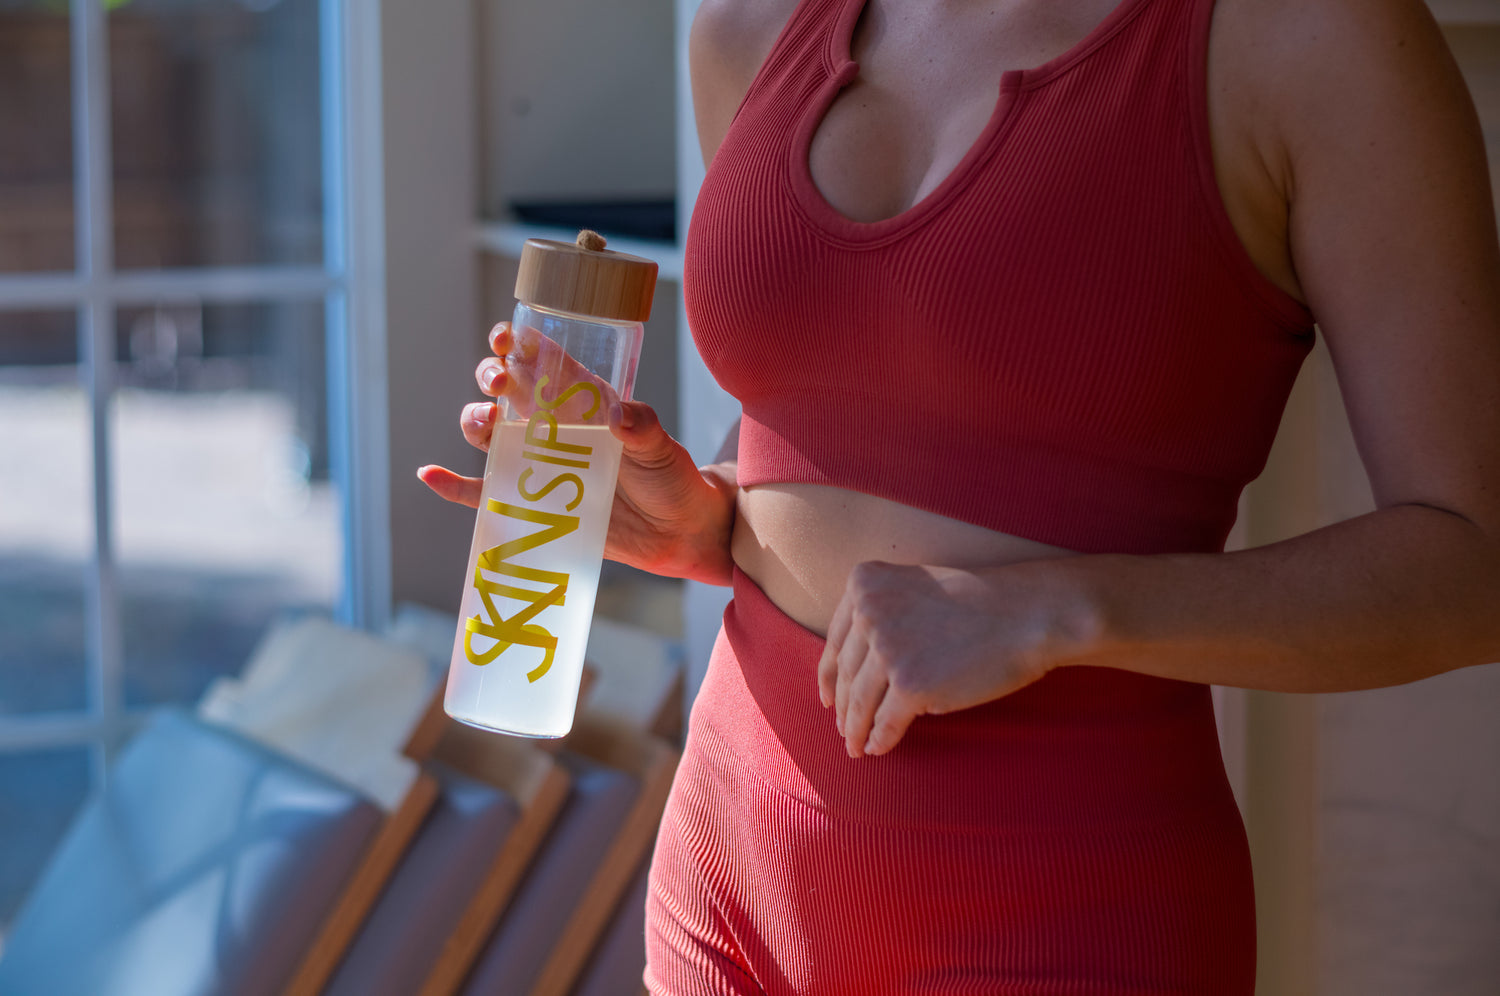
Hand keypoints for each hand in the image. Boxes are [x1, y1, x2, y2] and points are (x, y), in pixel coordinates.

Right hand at [418, 322, 736, 583]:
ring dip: (475, 421)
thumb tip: (620, 414)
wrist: (678, 531)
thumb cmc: (672, 478)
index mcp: (582, 402)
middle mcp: (553, 427)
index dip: (517, 343)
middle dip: (491, 377)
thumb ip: (644, 429)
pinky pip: (482, 493)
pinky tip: (430, 474)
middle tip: (498, 382)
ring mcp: (538, 463)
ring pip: (489, 435)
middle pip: (505, 392)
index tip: (505, 337)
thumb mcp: (662, 449)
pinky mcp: (530, 503)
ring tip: (485, 423)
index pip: (542, 362)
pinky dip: (454, 486)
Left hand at [816, 561, 1069, 757]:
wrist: (1026, 614)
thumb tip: (855, 668)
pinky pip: (885, 722)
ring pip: (860, 702)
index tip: (826, 698)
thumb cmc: (980, 603)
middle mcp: (869, 612)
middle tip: (842, 730)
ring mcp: (888, 649)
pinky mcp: (910, 685)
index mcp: (865, 583)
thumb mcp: (915, 588)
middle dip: (843, 707)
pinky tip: (878, 749)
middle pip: (845, 673)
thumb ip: (882, 614)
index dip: (828, 675)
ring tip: (855, 748)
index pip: (836, 640)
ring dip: (855, 730)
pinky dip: (879, 740)